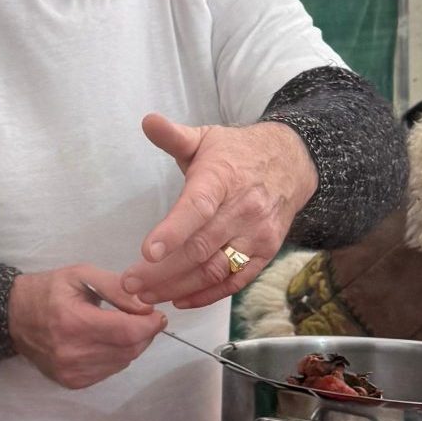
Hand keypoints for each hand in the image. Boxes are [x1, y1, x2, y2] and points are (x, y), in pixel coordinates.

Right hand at [8, 264, 165, 389]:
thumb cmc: (48, 290)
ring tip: (120, 328)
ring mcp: (71, 371)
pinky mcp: (71, 382)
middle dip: (144, 334)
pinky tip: (105, 342)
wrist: (13, 316)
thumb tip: (146, 306)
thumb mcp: (80, 275)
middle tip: (143, 319)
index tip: (156, 314)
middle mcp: (72, 352)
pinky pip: (109, 371)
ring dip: (131, 346)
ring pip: (122, 362)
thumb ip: (116, 287)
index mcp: (73, 321)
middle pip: (129, 350)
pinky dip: (116, 356)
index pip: (127, 332)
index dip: (150, 324)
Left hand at [120, 114, 317, 310]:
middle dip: (162, 272)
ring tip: (146, 296)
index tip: (147, 252)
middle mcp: (243, 209)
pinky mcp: (265, 253)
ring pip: (215, 269)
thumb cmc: (236, 154)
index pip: (197, 208)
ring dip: (178, 287)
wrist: (291, 164)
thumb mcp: (205, 139)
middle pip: (200, 248)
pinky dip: (207, 295)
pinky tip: (179, 299)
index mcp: (222, 178)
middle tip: (130, 284)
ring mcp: (257, 234)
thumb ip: (173, 136)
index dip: (173, 231)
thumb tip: (148, 121)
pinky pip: (235, 281)